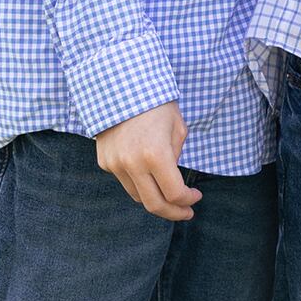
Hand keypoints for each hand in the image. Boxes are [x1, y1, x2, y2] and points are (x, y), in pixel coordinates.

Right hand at [95, 104, 200, 220]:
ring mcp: (115, 165)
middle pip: (154, 205)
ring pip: (137, 196)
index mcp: (156, 154)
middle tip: (185, 213)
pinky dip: (138, 181)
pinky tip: (146, 170)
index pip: (174, 194)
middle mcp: (132, 164)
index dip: (188, 201)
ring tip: (168, 193)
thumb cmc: (156, 104)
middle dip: (173, 213)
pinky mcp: (104, 162)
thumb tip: (173, 181)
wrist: (120, 87)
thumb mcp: (178, 128)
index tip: (196, 197)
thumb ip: (176, 158)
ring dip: (155, 198)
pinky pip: (125, 180)